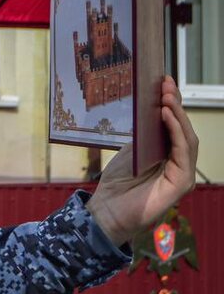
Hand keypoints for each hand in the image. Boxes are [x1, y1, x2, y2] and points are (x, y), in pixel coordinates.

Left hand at [85, 77, 197, 245]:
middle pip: (183, 129)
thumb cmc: (118, 184)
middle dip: (176, 104)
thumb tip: (149, 107)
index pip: (175, 125)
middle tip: (165, 83)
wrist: (107, 212)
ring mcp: (183, 174)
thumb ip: (144, 134)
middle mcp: (180, 164)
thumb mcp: (131, 151)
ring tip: (166, 96)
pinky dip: (176, 132)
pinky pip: (183, 153)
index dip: (173, 103)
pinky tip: (167, 116)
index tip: (163, 81)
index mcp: (169, 156)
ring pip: (187, 138)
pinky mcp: (181, 184)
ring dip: (178, 114)